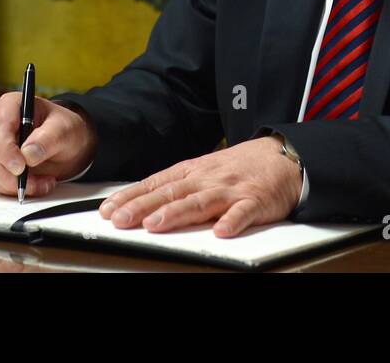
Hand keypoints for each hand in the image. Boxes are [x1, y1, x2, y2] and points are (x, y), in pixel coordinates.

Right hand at [0, 93, 97, 196]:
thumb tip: (27, 155)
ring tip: (42, 184)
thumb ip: (48, 139)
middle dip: (10, 175)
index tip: (21, 168)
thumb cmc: (62, 129)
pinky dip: (10, 189)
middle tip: (36, 184)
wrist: (62, 143)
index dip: (6, 150)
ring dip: (13, 185)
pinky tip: (32, 185)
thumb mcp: (65, 129)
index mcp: (10, 105)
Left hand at [96, 136, 301, 237]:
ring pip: (200, 202)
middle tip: (121, 220)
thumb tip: (140, 203)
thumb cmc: (237, 168)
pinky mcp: (255, 201)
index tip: (108, 211)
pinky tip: (222, 232)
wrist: (281, 156)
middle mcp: (207, 178)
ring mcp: (231, 189)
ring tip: (156, 225)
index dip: (131, 197)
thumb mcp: (202, 170)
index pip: (155, 184)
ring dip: (177, 213)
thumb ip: (176, 185)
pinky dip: (233, 221)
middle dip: (144, 207)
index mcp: (192, 171)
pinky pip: (243, 212)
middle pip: (171, 193)